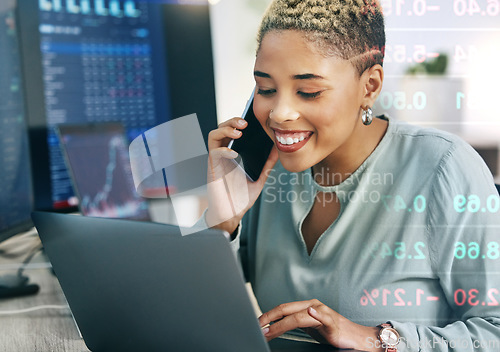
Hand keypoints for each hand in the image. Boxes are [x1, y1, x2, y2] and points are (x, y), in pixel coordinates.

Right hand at [205, 117, 277, 232]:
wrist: (231, 214)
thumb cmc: (240, 197)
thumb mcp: (259, 178)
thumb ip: (267, 164)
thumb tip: (278, 149)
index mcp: (232, 153)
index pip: (232, 131)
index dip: (239, 121)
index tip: (251, 120)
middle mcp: (222, 154)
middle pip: (222, 128)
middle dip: (232, 121)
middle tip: (245, 123)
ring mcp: (216, 161)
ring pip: (213, 135)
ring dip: (225, 130)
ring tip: (239, 132)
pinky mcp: (212, 169)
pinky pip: (214, 153)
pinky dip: (224, 150)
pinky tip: (234, 153)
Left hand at [259, 299, 381, 350]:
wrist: (356, 338)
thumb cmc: (334, 333)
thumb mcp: (311, 328)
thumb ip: (296, 324)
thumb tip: (276, 325)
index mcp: (307, 306)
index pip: (283, 308)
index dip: (268, 315)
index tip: (256, 323)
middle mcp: (313, 306)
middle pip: (286, 309)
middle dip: (269, 318)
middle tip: (257, 327)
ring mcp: (323, 313)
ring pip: (297, 316)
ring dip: (280, 324)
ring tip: (269, 331)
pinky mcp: (332, 323)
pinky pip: (323, 318)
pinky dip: (316, 315)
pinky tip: (310, 313)